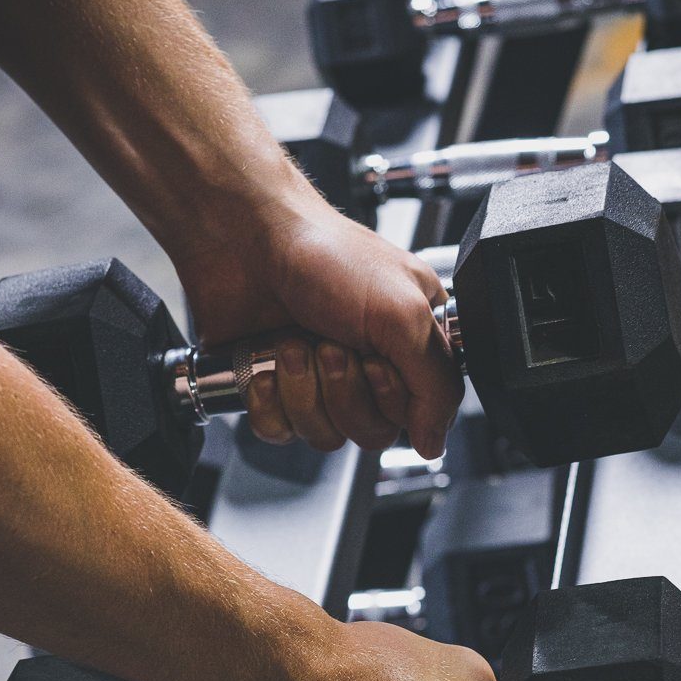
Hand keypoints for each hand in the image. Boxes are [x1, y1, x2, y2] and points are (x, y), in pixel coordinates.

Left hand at [173, 181, 463, 459]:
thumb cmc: (324, 255)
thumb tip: (435, 441)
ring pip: (324, 435)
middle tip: (330, 345)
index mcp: (410, 344)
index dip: (390, 398)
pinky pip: (279, 431)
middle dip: (344, 392)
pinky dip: (269, 400)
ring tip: (295, 342)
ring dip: (304, 390)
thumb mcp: (404, 314)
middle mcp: (367, 366)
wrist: (245, 239)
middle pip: (369, 432)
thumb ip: (435, 385)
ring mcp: (319, 380)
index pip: (416, 414)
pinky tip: (268, 363)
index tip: (374, 361)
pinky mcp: (276, 390)